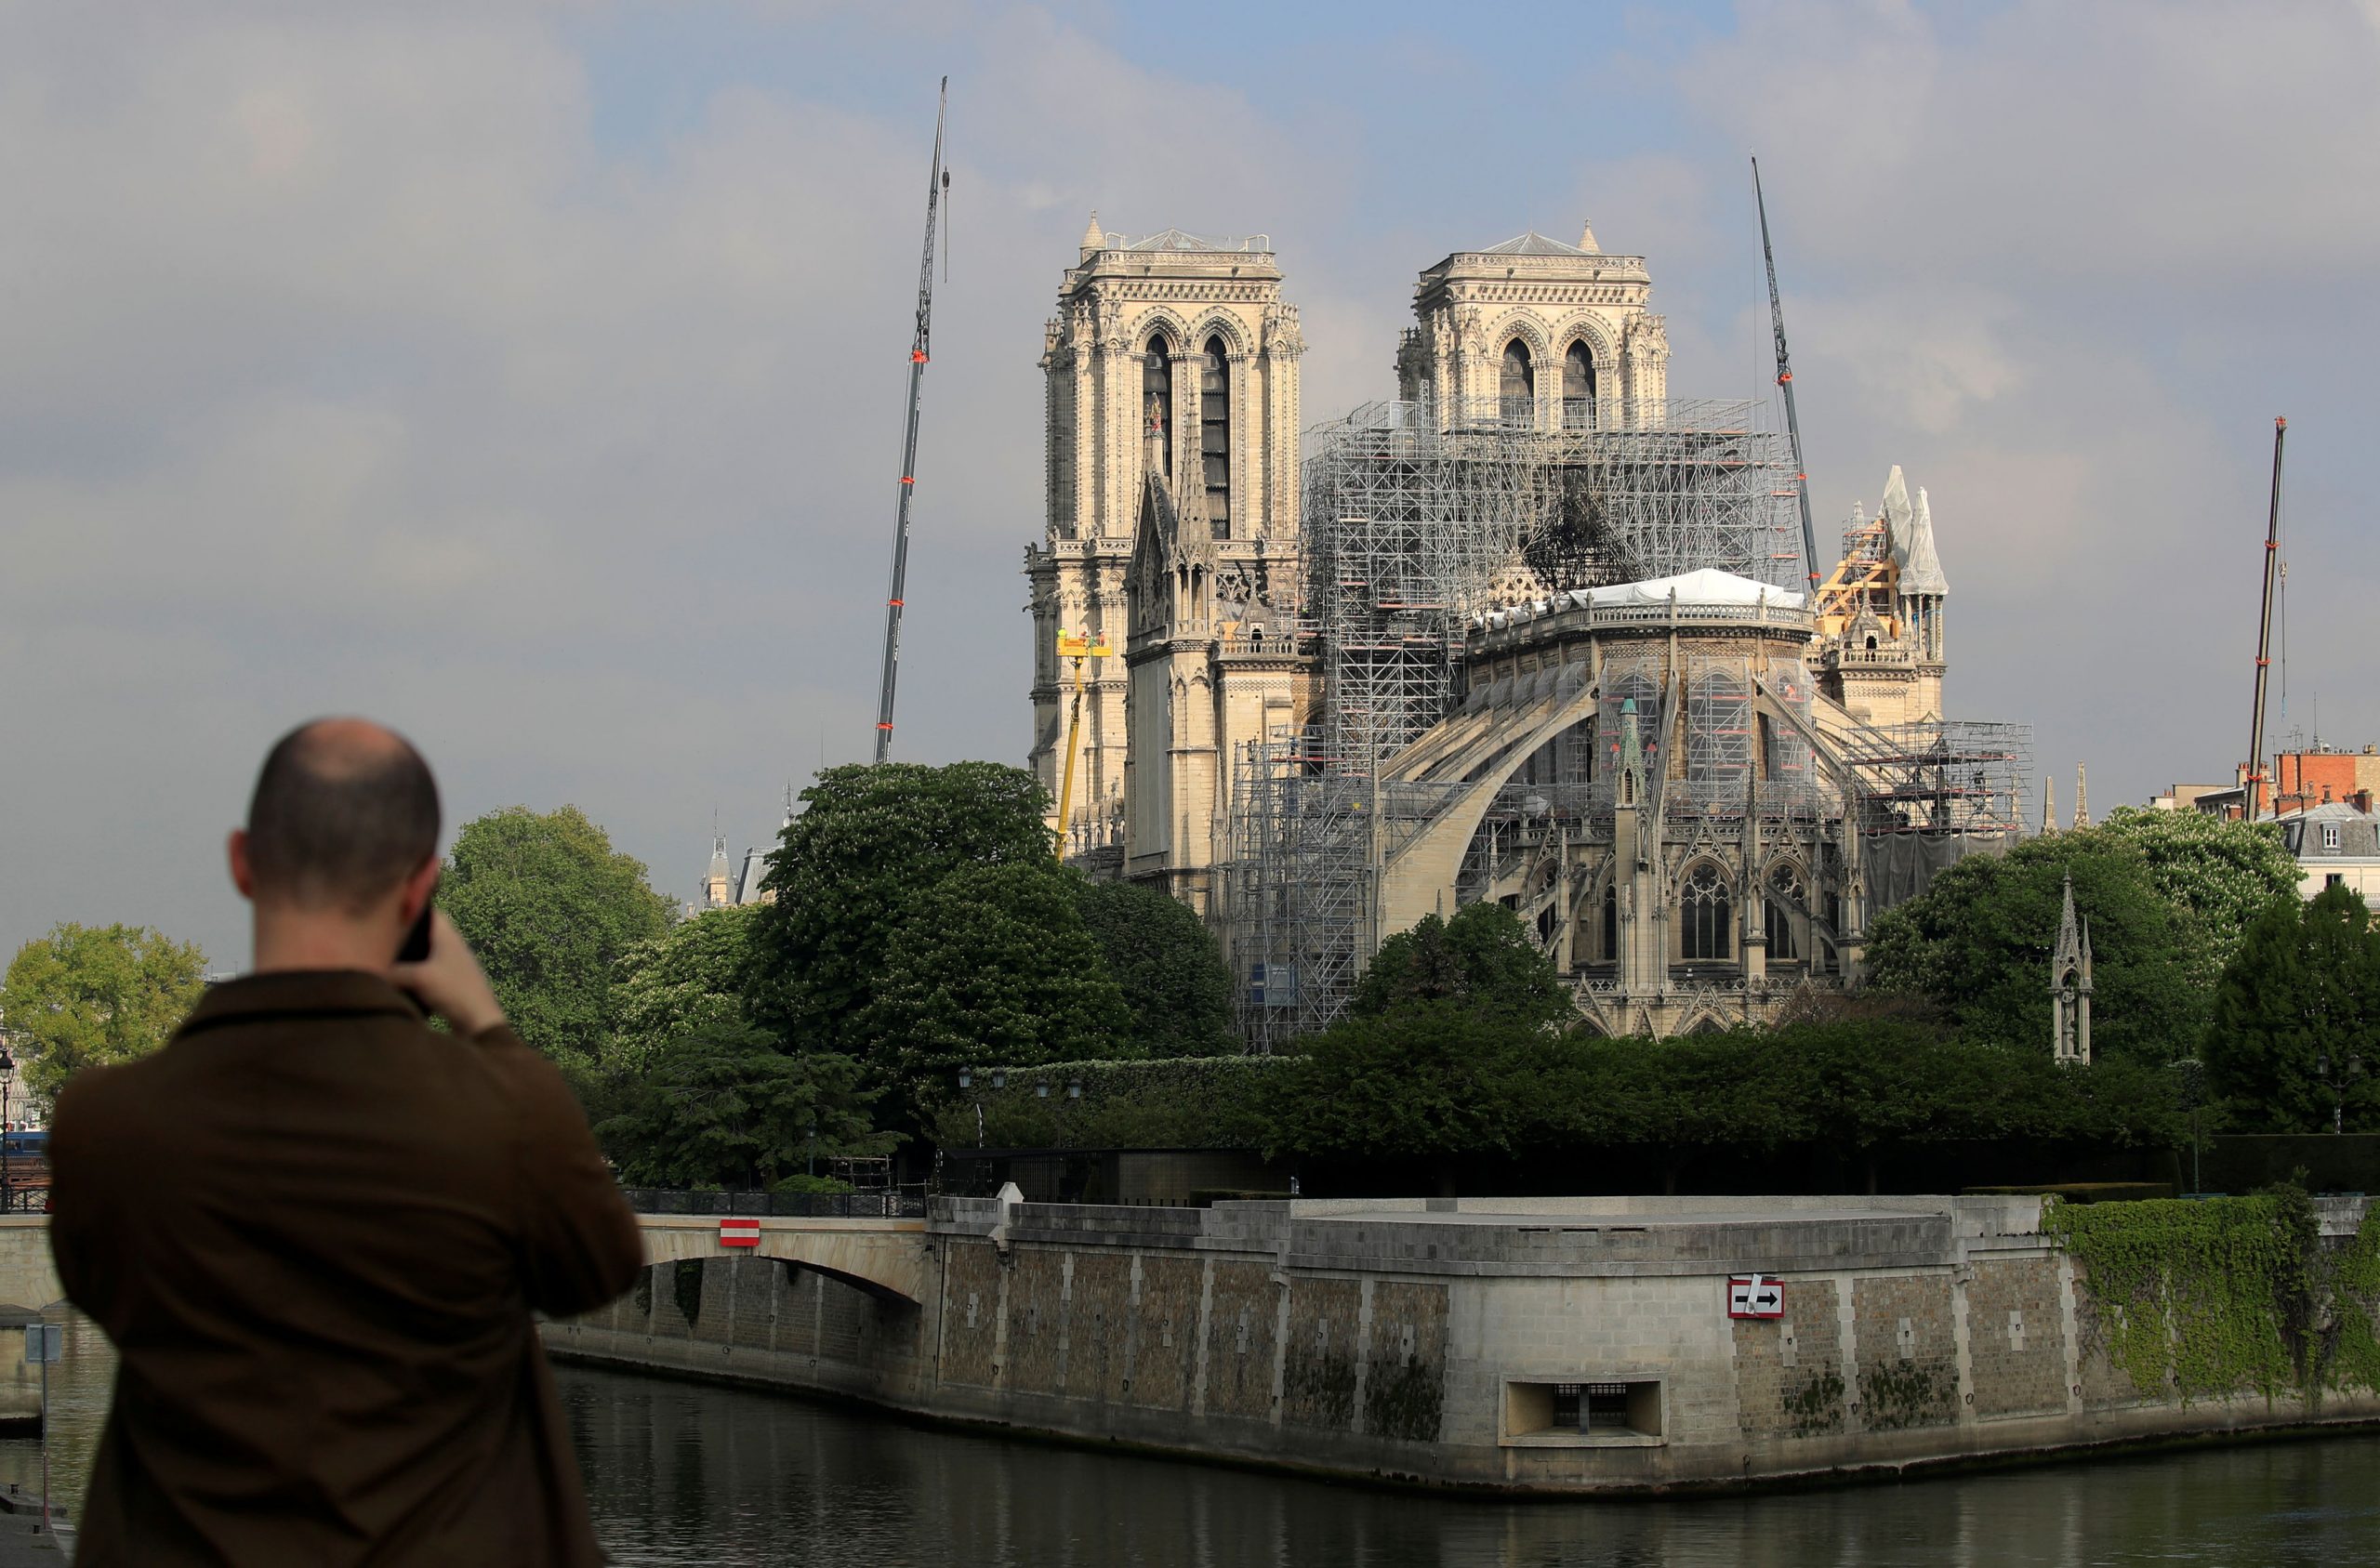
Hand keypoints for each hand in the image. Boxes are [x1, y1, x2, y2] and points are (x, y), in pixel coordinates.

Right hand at [390, 909, 506, 1035]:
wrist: (479, 1022)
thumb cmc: (455, 992)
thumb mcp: (419, 977)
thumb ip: (393, 970)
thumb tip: (371, 970)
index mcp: (447, 935)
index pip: (429, 911)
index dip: (411, 906)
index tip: (388, 908)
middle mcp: (451, 946)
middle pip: (423, 933)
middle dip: (403, 934)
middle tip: (378, 935)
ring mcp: (451, 965)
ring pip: (423, 954)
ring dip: (407, 957)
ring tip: (382, 957)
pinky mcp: (448, 983)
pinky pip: (425, 972)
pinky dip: (412, 974)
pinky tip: (395, 981)